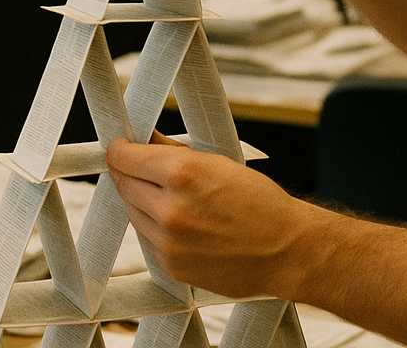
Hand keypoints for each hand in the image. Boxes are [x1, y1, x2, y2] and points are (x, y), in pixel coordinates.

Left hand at [106, 133, 312, 299]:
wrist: (286, 250)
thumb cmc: (260, 203)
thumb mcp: (219, 163)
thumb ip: (175, 151)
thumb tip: (147, 140)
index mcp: (182, 173)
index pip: (126, 158)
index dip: (120, 149)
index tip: (120, 147)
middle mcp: (169, 209)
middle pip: (124, 184)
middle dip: (129, 173)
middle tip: (139, 167)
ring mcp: (168, 241)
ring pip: (133, 212)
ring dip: (142, 200)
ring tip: (168, 195)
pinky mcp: (171, 266)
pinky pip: (148, 239)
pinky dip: (155, 227)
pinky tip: (180, 222)